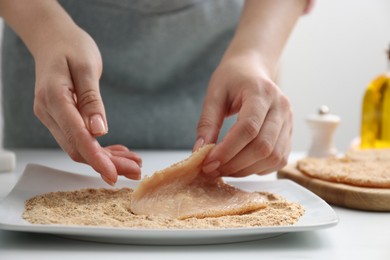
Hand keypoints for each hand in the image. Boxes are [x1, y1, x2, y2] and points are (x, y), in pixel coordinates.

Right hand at [32, 23, 140, 184]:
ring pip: (80, 147)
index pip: (77, 138)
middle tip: (135, 171)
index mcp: (54, 99)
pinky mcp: (61, 117)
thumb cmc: (70, 46)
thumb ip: (91, 100)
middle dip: (108, 163)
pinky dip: (100, 147)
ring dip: (107, 158)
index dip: (97, 159)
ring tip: (133, 164)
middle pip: (78, 149)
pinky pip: (80, 138)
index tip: (114, 175)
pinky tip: (119, 151)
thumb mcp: (87, 67)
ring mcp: (53, 116)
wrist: (53, 37)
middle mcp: (49, 112)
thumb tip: (99, 131)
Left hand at [194, 54, 291, 176]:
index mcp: (261, 92)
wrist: (252, 69)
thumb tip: (200, 152)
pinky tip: (240, 166)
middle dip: (235, 164)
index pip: (248, 128)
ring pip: (273, 157)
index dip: (228, 150)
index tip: (208, 162)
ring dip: (246, 170)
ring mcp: (289, 121)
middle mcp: (281, 107)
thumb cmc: (232, 79)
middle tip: (213, 169)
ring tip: (224, 169)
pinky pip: (278, 160)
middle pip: (263, 146)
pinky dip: (259, 169)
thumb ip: (207, 123)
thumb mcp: (214, 95)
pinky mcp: (289, 133)